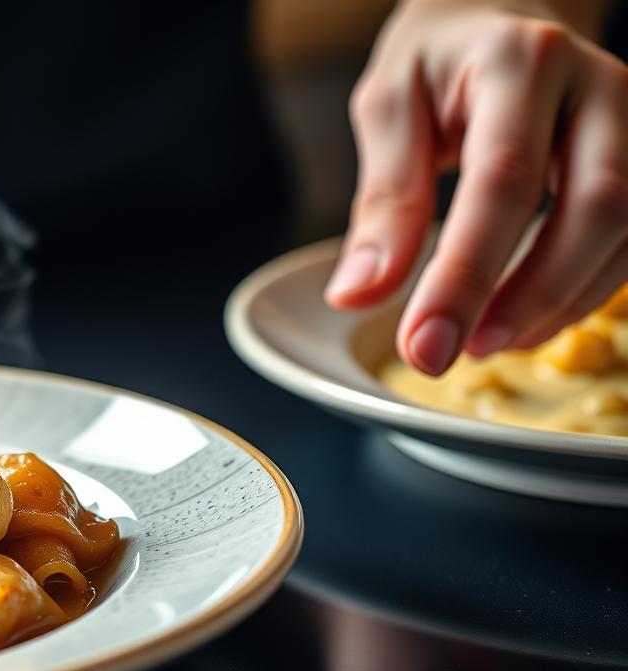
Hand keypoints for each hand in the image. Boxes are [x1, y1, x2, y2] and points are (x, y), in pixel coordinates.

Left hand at [325, 0, 627, 374]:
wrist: (498, 16)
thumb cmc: (437, 64)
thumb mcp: (387, 107)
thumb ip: (382, 200)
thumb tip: (358, 293)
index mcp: (520, 61)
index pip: (501, 181)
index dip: (465, 275)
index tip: (425, 344)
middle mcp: (598, 82)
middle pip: (594, 208)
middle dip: (528, 298)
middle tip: (458, 351)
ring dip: (559, 304)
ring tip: (485, 340)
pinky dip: (584, 292)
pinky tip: (527, 318)